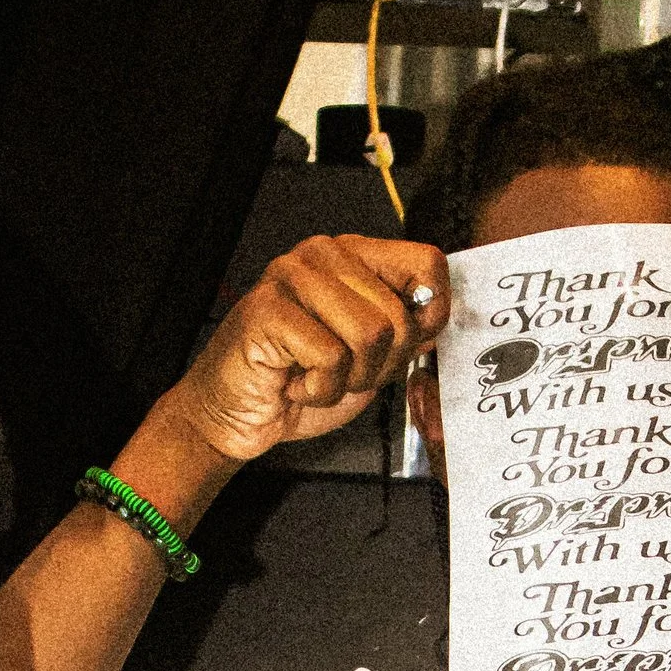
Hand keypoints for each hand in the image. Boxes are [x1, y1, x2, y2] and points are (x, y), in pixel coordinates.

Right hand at [164, 234, 451, 463]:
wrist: (236, 414)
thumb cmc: (297, 381)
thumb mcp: (370, 359)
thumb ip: (405, 334)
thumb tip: (434, 317)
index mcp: (353, 256)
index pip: (425, 263)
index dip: (430, 315)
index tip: (406, 346)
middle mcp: (323, 256)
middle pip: (399, 315)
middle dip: (381, 366)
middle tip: (342, 372)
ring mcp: (292, 277)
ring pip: (370, 335)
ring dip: (349, 378)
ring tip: (317, 375)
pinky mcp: (268, 309)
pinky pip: (331, 357)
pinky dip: (320, 389)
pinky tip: (296, 382)